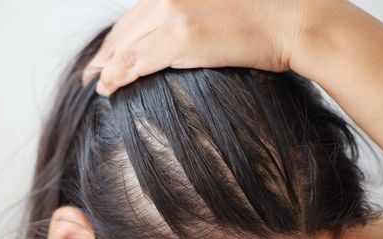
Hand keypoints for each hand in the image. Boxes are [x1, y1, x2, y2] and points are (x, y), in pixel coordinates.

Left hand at [82, 0, 307, 95]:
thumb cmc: (262, 16)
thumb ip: (189, 16)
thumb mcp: (217, 7)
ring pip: (124, 47)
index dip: (115, 37)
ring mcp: (172, 17)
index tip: (105, 53)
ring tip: (98, 83)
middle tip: (92, 71)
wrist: (291, 20)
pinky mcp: (180, 40)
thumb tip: (175, 35)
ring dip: (106, 68)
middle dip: (104, 54)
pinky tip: (108, 87)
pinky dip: (116, 76)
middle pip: (122, 30)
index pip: (133, 16)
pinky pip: (135, 62)